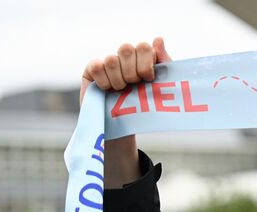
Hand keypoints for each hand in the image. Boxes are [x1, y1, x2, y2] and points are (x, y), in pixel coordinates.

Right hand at [79, 38, 173, 188]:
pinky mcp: (92, 71)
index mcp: (143, 58)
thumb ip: (164, 62)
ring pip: (111, 59)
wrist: (127, 127)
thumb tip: (158, 39)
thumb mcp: (162, 86)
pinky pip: (96, 66)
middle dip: (132, 72)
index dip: (146, 64)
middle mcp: (125, 58)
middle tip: (134, 85)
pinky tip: (107, 89)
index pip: (143, 46)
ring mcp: (108, 63)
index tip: (149, 80)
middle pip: (126, 49)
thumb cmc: (147, 107)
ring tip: (121, 91)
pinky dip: (104, 80)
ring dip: (118, 80)